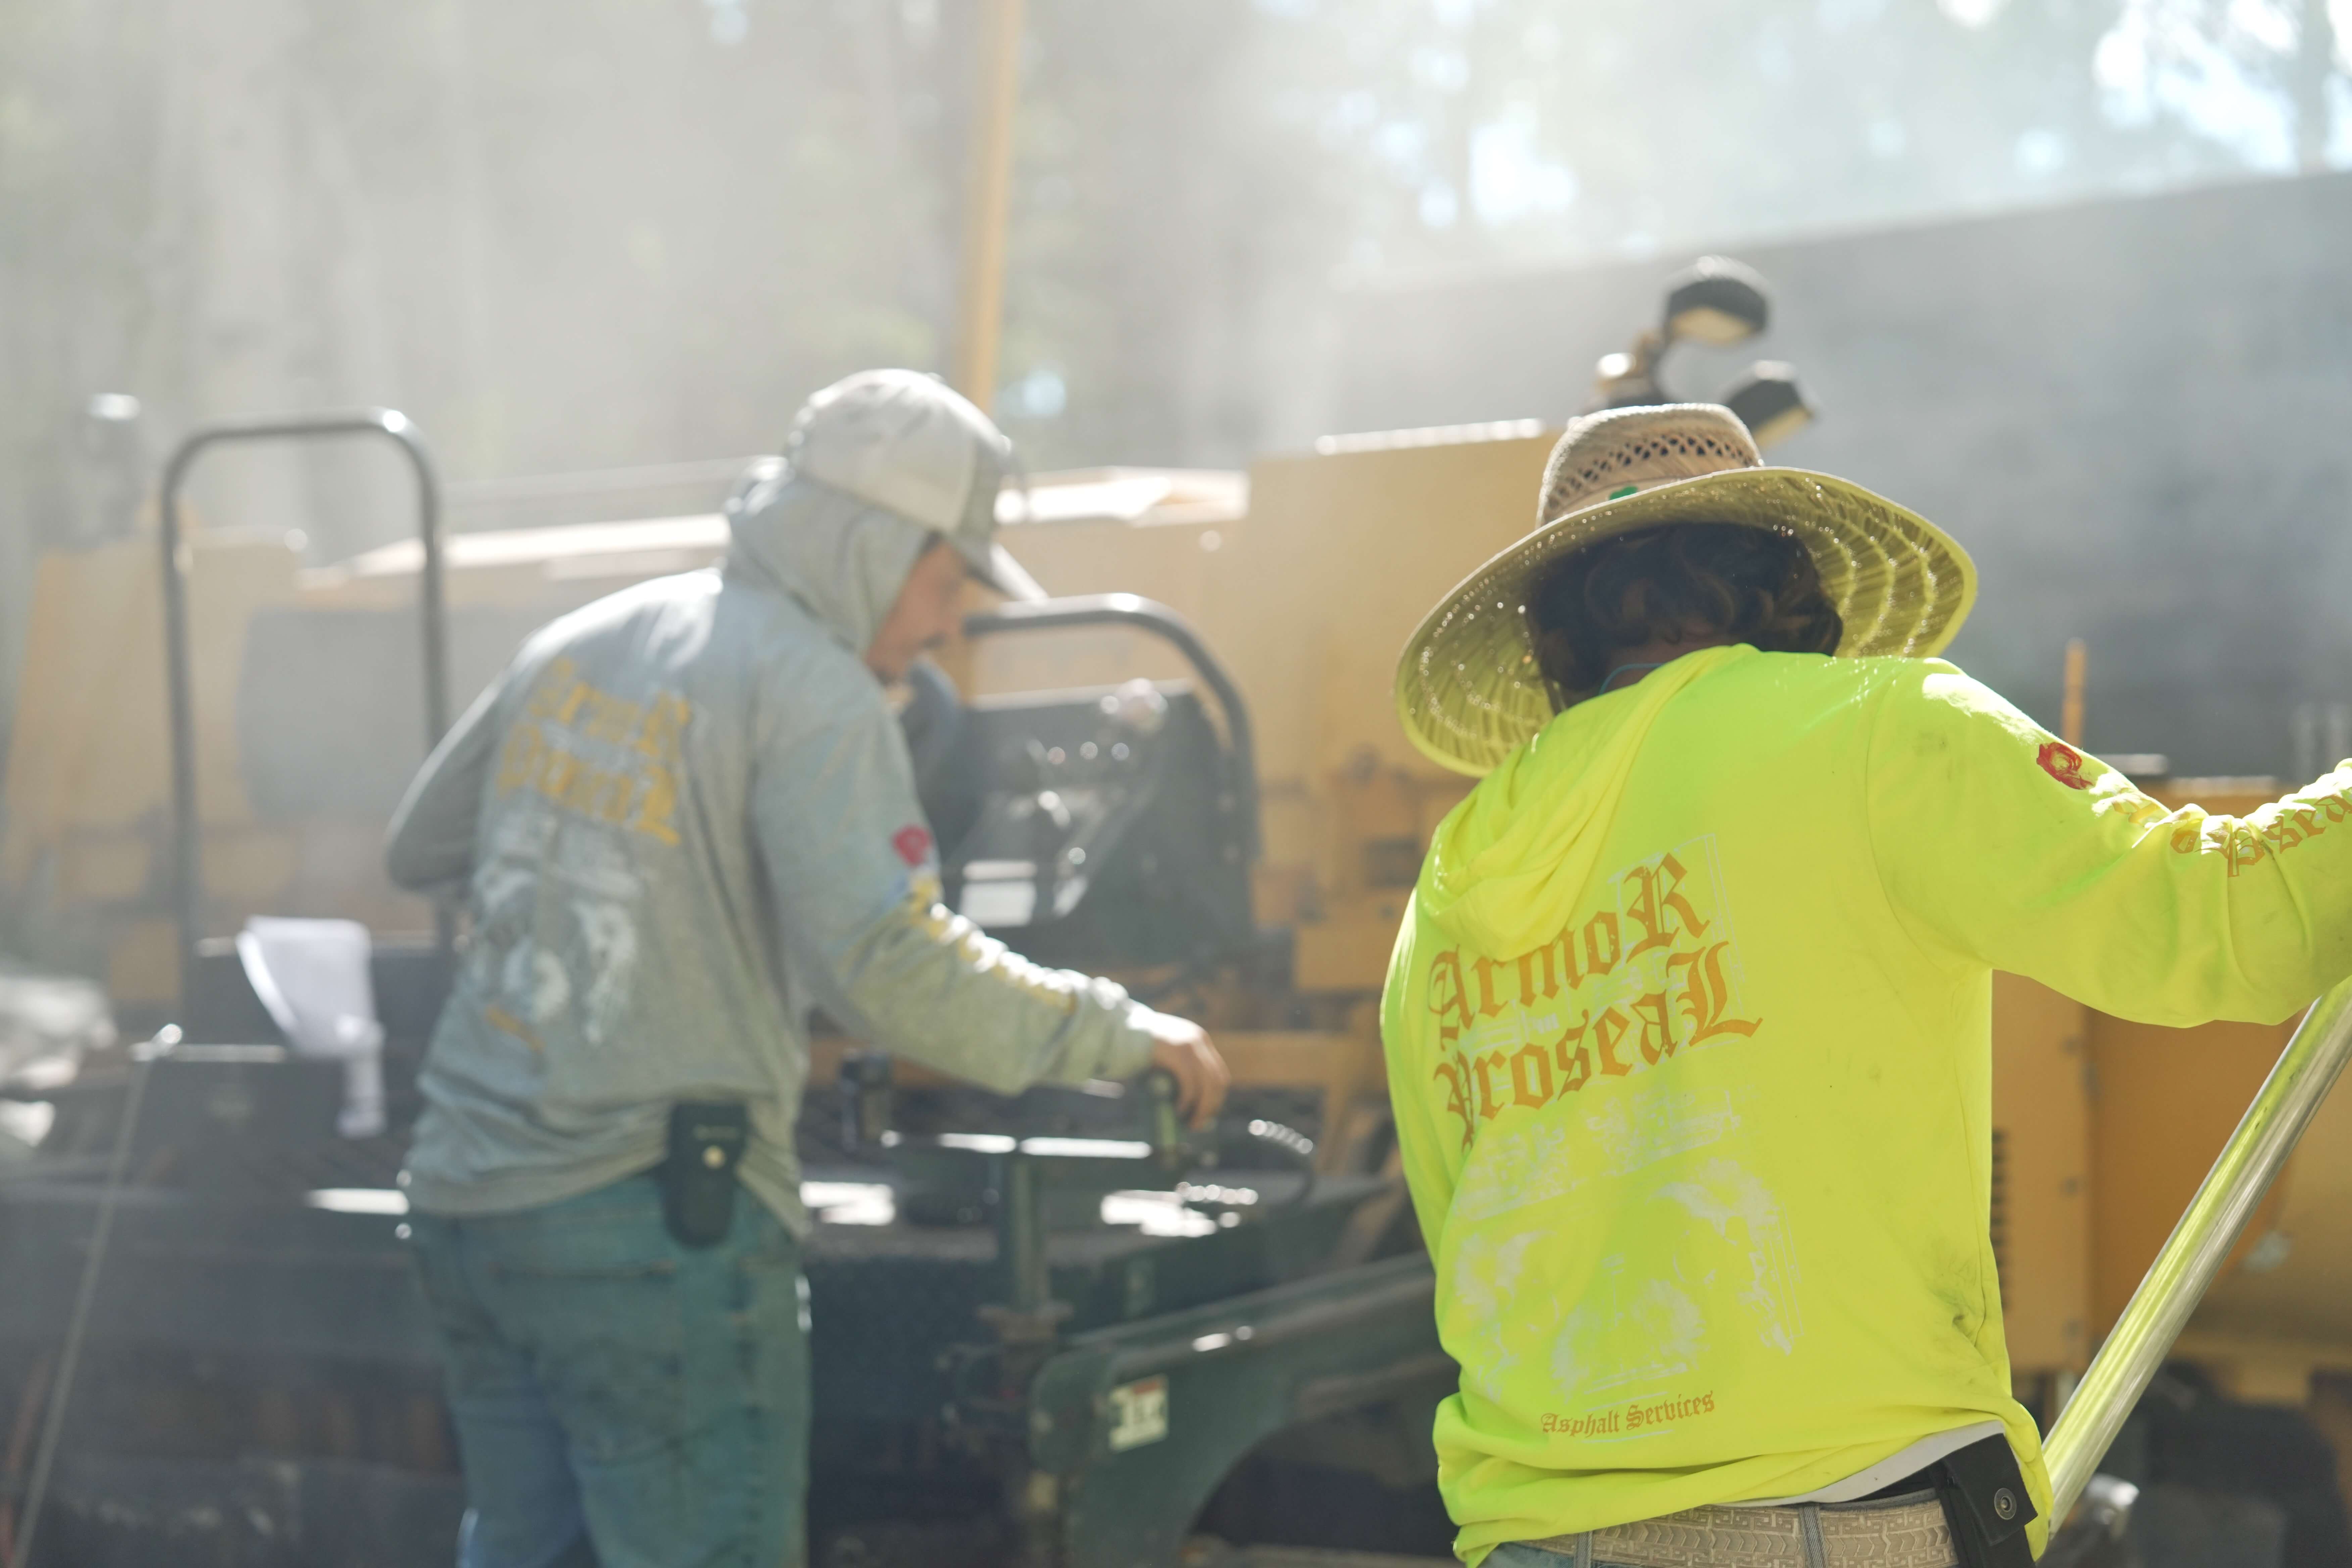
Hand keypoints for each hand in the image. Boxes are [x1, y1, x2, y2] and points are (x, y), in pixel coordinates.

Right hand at [1143, 1015, 1229, 1129]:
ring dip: (1202, 1108)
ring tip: (1190, 1123)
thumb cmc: (1137, 1047)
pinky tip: (1179, 1111)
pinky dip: (1187, 1100)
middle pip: (1217, 1081)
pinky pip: (1190, 1083)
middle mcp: (1199, 1040)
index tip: (1204, 1115)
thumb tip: (1184, 1101)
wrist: (1118, 1029)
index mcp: (1199, 1039)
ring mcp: (1190, 1045)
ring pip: (1208, 1084)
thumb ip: (1177, 1068)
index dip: (1215, 1099)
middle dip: (1210, 1106)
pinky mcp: (1178, 1053)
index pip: (1218, 1075)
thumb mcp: (1166, 1053)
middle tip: (1197, 1125)